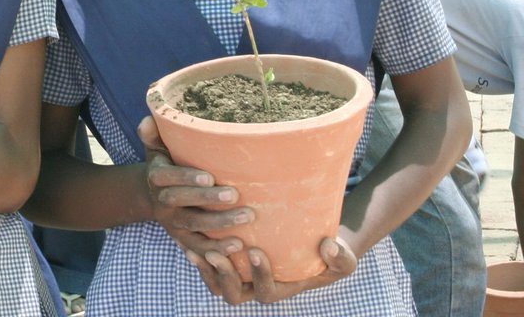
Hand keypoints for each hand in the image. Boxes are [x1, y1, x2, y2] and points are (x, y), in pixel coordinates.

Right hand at [139, 116, 248, 256]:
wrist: (152, 196)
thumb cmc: (165, 164)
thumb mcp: (156, 148)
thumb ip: (154, 133)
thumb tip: (149, 118)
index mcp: (156, 177)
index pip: (167, 177)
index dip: (186, 178)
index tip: (209, 176)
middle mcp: (162, 201)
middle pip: (182, 202)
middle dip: (208, 199)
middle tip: (234, 194)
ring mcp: (172, 222)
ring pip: (194, 226)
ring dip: (219, 224)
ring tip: (246, 217)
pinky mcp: (183, 239)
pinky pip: (198, 248)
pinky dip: (216, 250)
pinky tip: (238, 245)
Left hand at [187, 236, 357, 304]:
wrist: (313, 243)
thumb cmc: (329, 253)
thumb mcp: (343, 258)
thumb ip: (340, 258)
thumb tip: (328, 247)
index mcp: (280, 289)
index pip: (266, 292)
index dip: (260, 275)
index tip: (256, 250)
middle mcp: (255, 288)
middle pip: (234, 294)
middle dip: (225, 276)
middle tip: (217, 254)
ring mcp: (239, 278)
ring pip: (216, 285)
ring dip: (206, 269)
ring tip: (197, 249)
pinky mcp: (228, 262)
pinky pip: (208, 267)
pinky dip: (199, 257)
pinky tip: (189, 238)